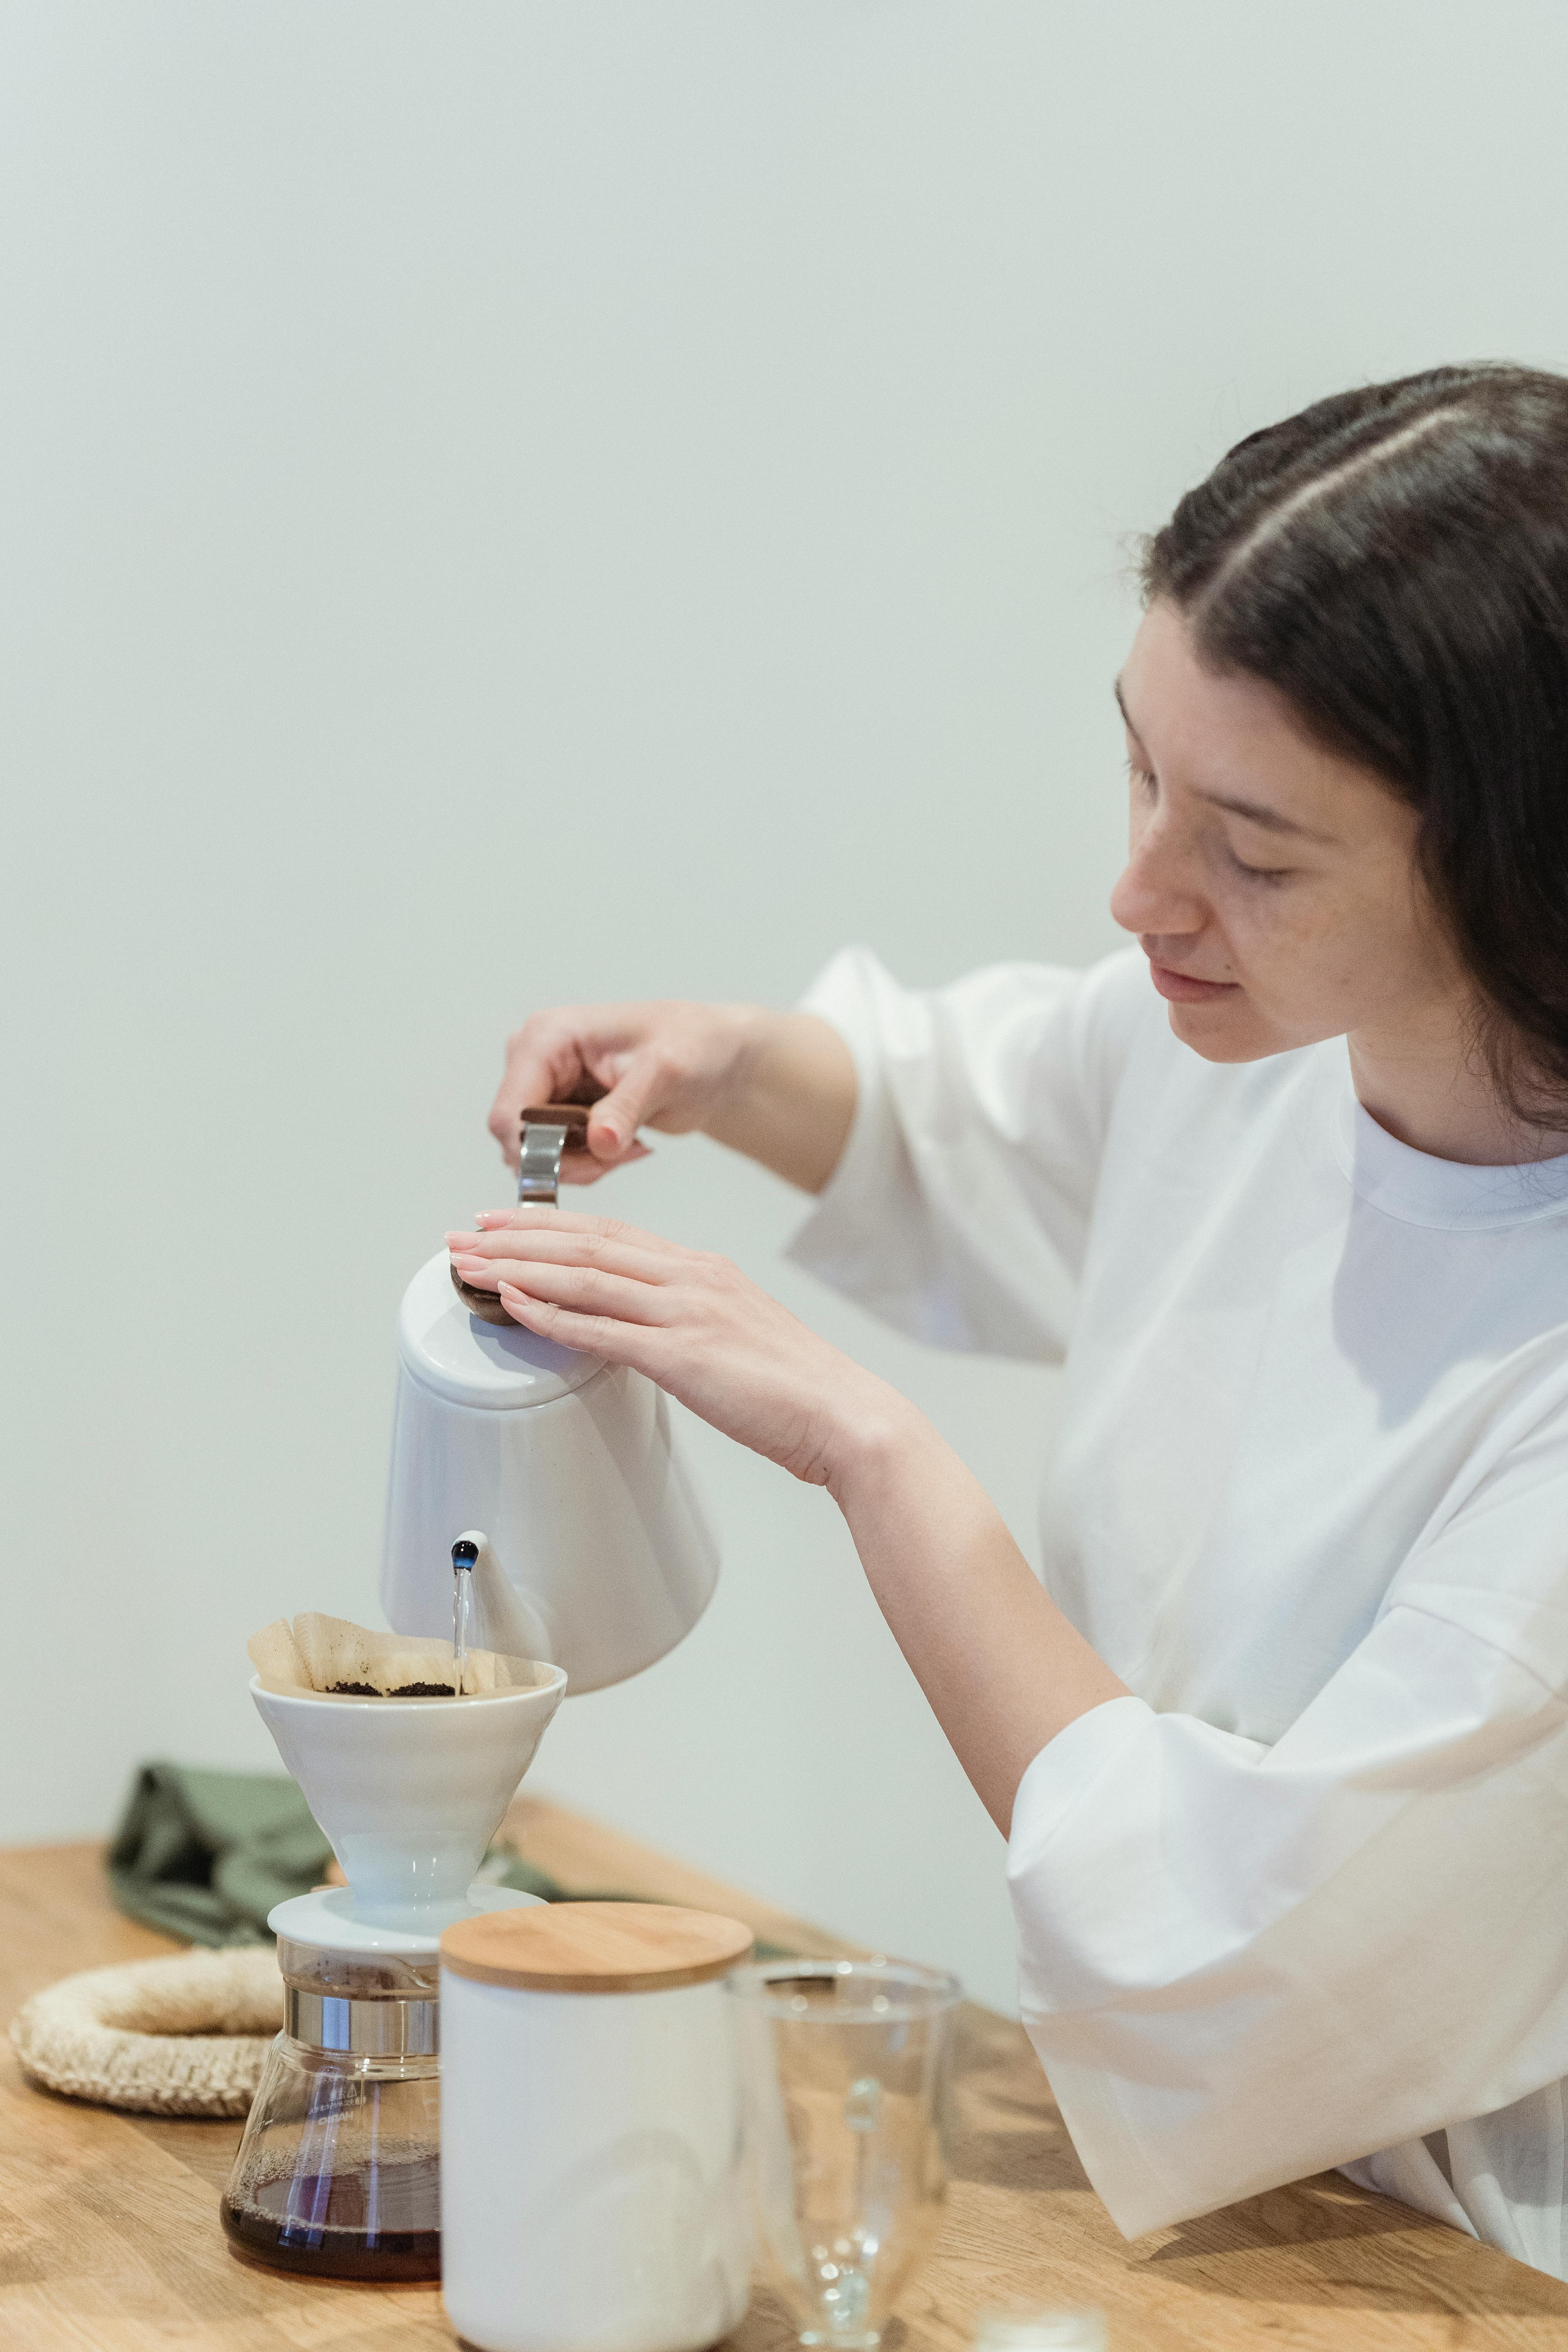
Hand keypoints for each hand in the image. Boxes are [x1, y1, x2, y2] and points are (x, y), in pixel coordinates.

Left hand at [446, 1207, 905, 1487]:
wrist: (845, 1416)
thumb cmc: (796, 1390)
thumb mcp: (736, 1336)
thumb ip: (688, 1323)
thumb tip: (644, 1331)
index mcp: (704, 1271)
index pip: (612, 1234)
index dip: (551, 1224)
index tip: (504, 1221)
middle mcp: (692, 1278)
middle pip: (586, 1244)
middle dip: (516, 1235)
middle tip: (462, 1232)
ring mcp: (686, 1313)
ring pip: (583, 1276)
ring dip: (517, 1266)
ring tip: (468, 1262)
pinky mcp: (682, 1355)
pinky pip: (600, 1329)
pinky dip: (550, 1313)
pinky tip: (512, 1303)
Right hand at [487, 1002, 756, 1177]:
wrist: (713, 1057)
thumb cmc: (694, 1047)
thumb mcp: (666, 1074)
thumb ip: (628, 1108)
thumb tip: (600, 1141)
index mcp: (546, 1037)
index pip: (510, 1113)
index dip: (537, 1152)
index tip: (591, 1164)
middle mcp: (534, 1060)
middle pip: (519, 1140)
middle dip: (570, 1160)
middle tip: (621, 1154)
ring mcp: (544, 1086)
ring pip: (537, 1155)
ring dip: (585, 1164)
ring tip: (631, 1144)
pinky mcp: (559, 1109)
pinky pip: (558, 1156)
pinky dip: (592, 1162)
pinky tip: (627, 1143)